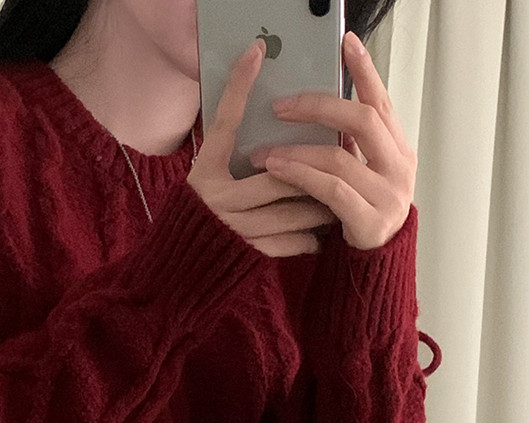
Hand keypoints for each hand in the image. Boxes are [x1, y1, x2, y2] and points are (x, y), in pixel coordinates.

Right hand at [187, 39, 337, 258]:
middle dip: (313, 171)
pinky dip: (309, 237)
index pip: (224, 123)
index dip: (238, 87)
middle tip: (342, 161)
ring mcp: (233, 228)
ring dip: (319, 204)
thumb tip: (256, 98)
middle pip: (277, 177)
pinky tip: (322, 232)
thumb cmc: (206, 211)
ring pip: (289, 212)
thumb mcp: (210, 174)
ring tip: (340, 198)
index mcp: (205, 172)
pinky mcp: (247, 254)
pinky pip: (288, 243)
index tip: (256, 51)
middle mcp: (215, 199)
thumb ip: (230, 144)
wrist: (185, 264)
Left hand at [248, 31, 416, 250]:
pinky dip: (300, 176)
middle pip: (361, 120)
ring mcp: (388, 195)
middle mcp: (400, 167)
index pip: (381, 101)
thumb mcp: (358, 175)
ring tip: (263, 150)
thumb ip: (348, 146)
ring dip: (296, 149)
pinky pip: (330, 190)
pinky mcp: (369, 221)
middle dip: (317, 107)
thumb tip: (312, 109)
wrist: (372, 268)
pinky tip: (276, 169)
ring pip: (339, 156)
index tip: (346, 42)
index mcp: (399, 149)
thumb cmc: (357, 216)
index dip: (364, 71)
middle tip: (280, 105)